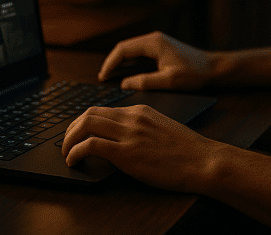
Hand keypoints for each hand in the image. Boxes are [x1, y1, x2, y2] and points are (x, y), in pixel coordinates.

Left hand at [61, 104, 217, 191]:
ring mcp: (129, 134)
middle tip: (66, 143)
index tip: (77, 133)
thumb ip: (142, 127)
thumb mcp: (162, 128)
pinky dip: (75, 152)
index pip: (102, 109)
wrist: (203, 160)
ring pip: (85, 125)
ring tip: (67, 153)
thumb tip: (123, 137)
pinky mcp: (127, 153)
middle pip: (88, 113)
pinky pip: (90, 146)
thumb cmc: (188, 150)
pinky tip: (74, 161)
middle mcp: (132, 118)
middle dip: (71, 129)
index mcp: (141, 110)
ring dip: (69, 140)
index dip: (83, 121)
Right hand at [98, 31, 214, 90]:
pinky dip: (129, 61)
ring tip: (110, 76)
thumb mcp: (169, 81)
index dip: (110, 63)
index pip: (123, 49)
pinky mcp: (161, 47)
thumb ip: (145, 82)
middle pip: (125, 47)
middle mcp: (154, 39)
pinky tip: (125, 72)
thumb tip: (124, 84)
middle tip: (103, 77)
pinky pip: (139, 52)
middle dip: (112, 61)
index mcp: (154, 43)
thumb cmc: (194, 73)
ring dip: (120, 61)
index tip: (102, 76)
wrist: (214, 68)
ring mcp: (158, 42)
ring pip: (131, 49)